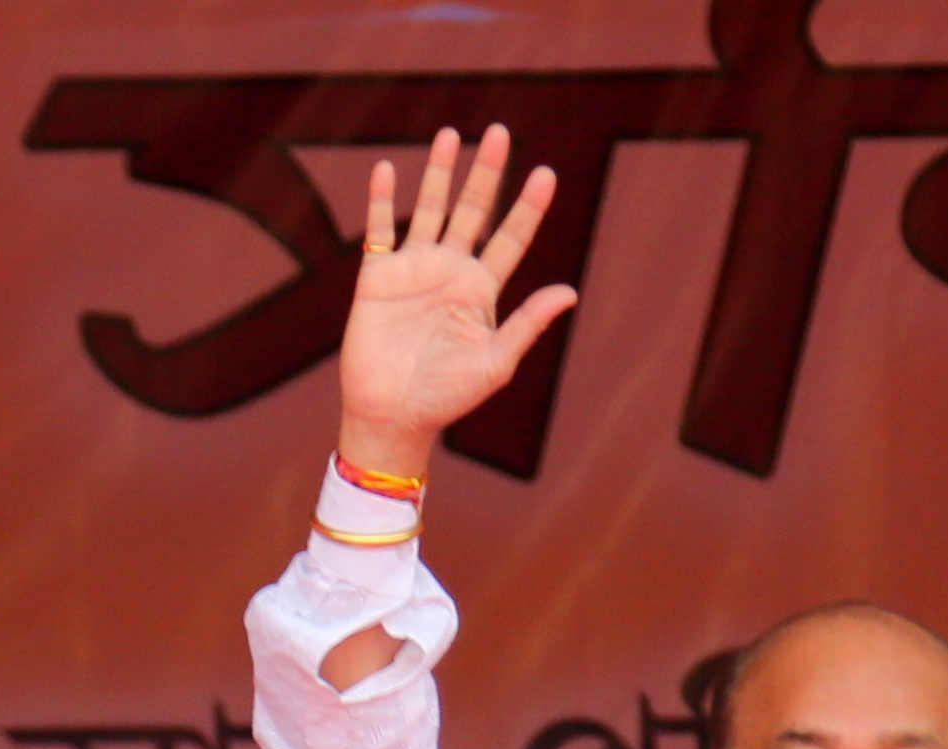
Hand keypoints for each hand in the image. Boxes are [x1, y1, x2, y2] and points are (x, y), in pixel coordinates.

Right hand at [333, 127, 575, 486]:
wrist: (391, 417)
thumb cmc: (446, 398)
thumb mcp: (495, 363)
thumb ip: (527, 324)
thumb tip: (571, 292)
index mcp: (482, 289)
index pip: (511, 238)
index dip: (528, 207)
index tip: (546, 174)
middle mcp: (451, 271)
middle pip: (473, 210)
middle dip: (486, 173)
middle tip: (499, 132)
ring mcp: (413, 271)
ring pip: (430, 209)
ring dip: (439, 173)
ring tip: (450, 134)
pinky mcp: (377, 279)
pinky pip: (379, 231)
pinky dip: (381, 200)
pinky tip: (385, 168)